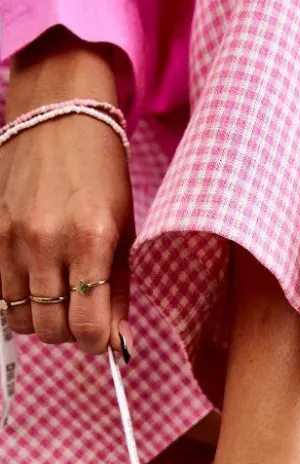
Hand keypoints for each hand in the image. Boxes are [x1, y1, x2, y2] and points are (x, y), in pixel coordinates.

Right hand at [0, 28, 133, 354]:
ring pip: (18, 317)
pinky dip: (15, 297)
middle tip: (79, 312)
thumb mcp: (125, 232)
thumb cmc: (102, 175)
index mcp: (91, 241)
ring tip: (55, 293)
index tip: (100, 337)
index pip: (87, 326)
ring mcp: (10, 237)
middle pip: (49, 330)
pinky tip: (32, 277)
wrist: (59, 117)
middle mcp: (46, 242)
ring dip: (39, 317)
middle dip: (68, 332)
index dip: (96, 343)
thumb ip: (119, 293)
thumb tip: (118, 345)